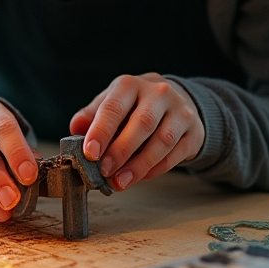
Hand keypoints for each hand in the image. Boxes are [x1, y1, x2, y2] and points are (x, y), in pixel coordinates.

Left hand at [70, 73, 203, 189]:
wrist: (176, 102)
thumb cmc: (135, 106)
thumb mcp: (111, 103)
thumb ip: (92, 116)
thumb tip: (75, 130)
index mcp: (130, 85)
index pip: (114, 107)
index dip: (101, 131)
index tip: (89, 153)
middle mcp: (158, 94)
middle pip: (141, 123)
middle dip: (120, 151)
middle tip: (104, 172)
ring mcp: (180, 111)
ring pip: (162, 141)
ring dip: (139, 165)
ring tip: (120, 182)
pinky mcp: (194, 131)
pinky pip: (176, 153)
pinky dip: (156, 168)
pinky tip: (140, 177)